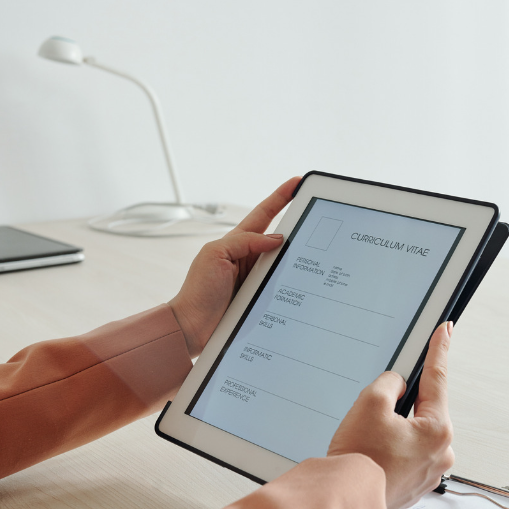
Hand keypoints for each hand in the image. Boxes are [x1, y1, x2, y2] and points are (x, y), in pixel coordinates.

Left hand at [168, 177, 300, 356]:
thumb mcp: (216, 255)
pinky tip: (302, 282)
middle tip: (315, 214)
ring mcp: (257, 277)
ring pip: (285, 261)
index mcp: (237, 242)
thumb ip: (244, 242)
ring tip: (311, 249)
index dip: (280, 197)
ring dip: (297, 258)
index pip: (264, 214)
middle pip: (281, 236)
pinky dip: (292, 282)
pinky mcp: (262, 296)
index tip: (296, 182)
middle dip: (299, 225)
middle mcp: (250, 257)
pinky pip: (282, 284)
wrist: (192, 326)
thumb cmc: (198, 291)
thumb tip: (275, 239)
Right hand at [327, 321, 455, 508]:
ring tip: (368, 440)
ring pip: (413, 435)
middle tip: (375, 411)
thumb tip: (398, 385)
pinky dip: (390, 451)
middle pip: (424, 410)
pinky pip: (406, 456)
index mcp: (437, 430)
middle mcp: (441, 453)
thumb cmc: (359, 461)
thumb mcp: (370, 403)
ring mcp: (429, 473)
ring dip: (394, 430)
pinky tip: (371, 455)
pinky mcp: (414, 486)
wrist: (345, 502)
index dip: (439, 349)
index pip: (438, 378)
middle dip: (402, 405)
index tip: (446, 331)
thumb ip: (391, 383)